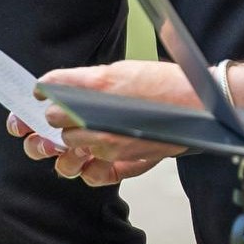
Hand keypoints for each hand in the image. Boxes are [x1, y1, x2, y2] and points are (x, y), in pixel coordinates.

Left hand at [19, 60, 193, 185]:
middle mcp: (99, 118)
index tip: (43, 93)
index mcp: (97, 86)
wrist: (200, 105)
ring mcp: (109, 144)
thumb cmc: (166, 84)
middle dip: (53, 118)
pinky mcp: (123, 163)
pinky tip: (91, 159)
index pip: (51, 90)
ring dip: (66, 144)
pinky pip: (93, 174)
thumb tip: (61, 86)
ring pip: (67, 149)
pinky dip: (89, 168)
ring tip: (72, 137)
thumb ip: (89, 79)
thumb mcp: (122, 69)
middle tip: (57, 115)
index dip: (45, 91)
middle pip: (52, 122)